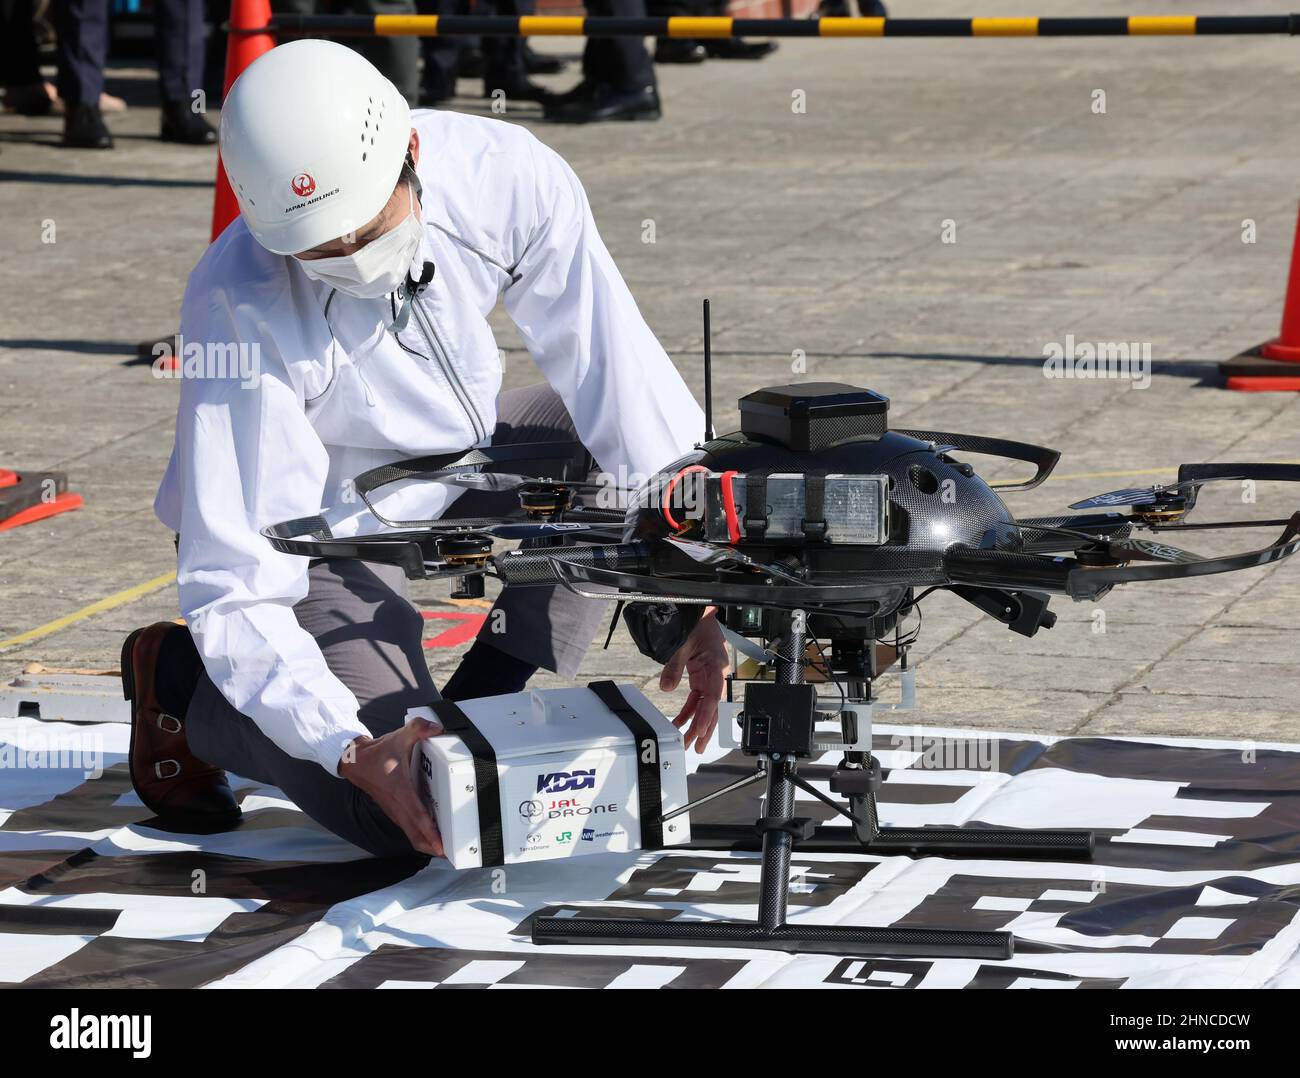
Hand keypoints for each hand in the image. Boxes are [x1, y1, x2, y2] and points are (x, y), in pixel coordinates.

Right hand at [338, 719, 444, 856]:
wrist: (355, 762)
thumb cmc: (377, 753)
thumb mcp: (399, 736)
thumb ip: (419, 729)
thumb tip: (436, 728)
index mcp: (400, 790)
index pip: (417, 814)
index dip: (429, 831)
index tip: (440, 844)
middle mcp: (397, 804)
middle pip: (415, 834)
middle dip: (432, 846)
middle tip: (451, 853)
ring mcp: (394, 810)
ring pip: (411, 834)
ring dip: (426, 843)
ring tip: (445, 849)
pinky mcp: (394, 811)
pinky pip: (408, 828)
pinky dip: (419, 835)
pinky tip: (431, 836)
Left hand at [660, 607, 729, 753]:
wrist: (701, 614)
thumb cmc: (698, 625)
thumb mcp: (683, 643)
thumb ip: (674, 665)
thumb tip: (666, 687)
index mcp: (716, 666)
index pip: (713, 696)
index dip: (706, 715)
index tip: (698, 730)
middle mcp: (716, 675)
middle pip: (712, 707)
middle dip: (704, 729)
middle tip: (695, 746)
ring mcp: (710, 677)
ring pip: (706, 707)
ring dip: (697, 724)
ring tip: (687, 741)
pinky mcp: (702, 678)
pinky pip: (697, 699)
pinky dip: (690, 712)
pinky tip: (680, 723)